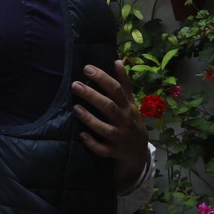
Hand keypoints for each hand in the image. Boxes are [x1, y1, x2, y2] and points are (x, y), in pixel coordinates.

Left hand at [72, 60, 147, 193]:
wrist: (138, 152)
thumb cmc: (130, 121)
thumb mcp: (130, 102)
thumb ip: (123, 83)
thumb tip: (117, 61)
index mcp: (126, 106)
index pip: (116, 89)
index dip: (103, 78)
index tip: (87, 68)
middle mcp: (123, 120)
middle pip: (108, 106)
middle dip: (92, 95)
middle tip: (75, 85)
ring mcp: (118, 136)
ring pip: (104, 128)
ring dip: (90, 119)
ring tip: (75, 108)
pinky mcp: (112, 151)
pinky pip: (102, 148)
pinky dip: (92, 142)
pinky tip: (81, 135)